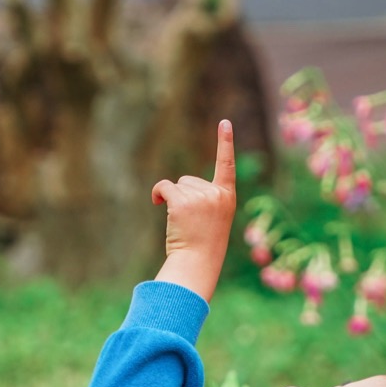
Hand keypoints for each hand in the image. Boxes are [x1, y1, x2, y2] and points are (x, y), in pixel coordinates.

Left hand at [151, 120, 235, 302]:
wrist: (197, 263)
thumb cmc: (203, 245)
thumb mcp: (213, 218)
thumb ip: (205, 198)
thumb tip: (175, 188)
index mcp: (227, 197)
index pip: (227, 164)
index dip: (225, 143)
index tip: (225, 123)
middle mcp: (216, 193)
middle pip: (190, 180)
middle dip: (184, 197)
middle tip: (191, 222)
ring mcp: (200, 196)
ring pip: (177, 185)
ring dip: (173, 200)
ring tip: (182, 223)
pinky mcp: (182, 201)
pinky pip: (164, 187)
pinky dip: (158, 194)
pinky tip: (158, 205)